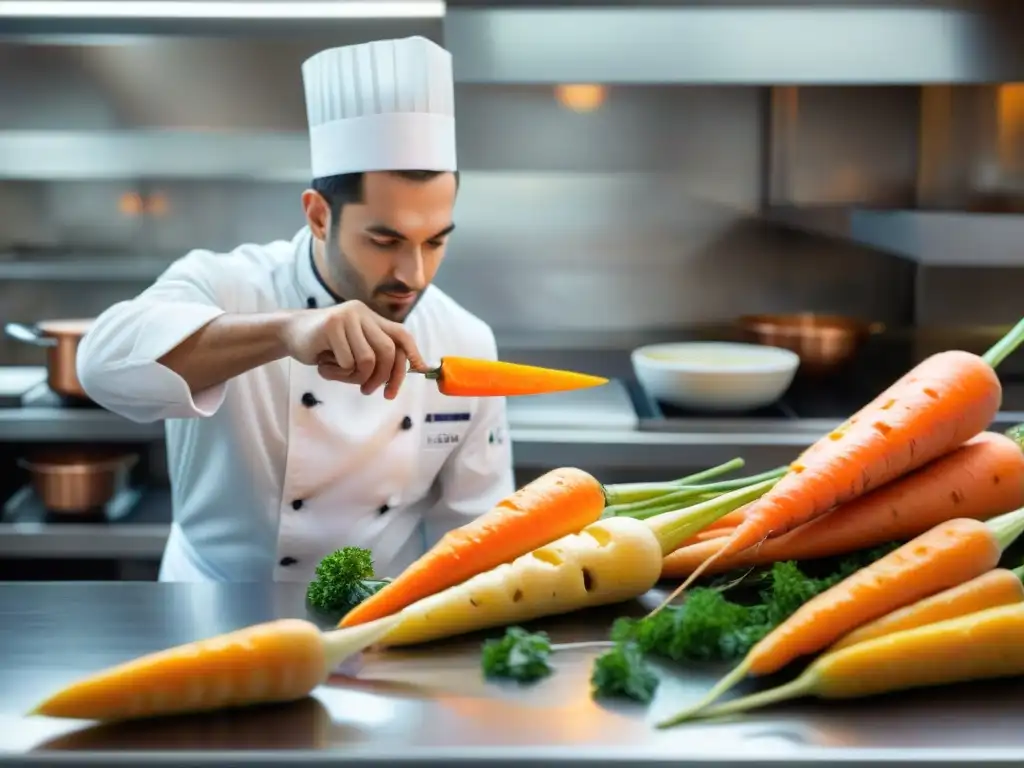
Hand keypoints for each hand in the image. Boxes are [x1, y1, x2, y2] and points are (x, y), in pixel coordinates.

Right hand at [281, 301, 427, 398]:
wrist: (290, 333)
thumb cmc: (325, 346)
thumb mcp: (353, 348)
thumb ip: (374, 354)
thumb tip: (403, 372)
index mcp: (371, 318)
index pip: (401, 334)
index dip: (413, 353)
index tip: (420, 371)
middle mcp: (362, 313)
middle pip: (388, 351)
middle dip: (384, 377)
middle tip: (370, 391)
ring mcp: (347, 317)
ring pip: (368, 359)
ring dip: (357, 377)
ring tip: (341, 375)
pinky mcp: (331, 326)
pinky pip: (347, 361)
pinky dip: (338, 372)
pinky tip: (324, 365)